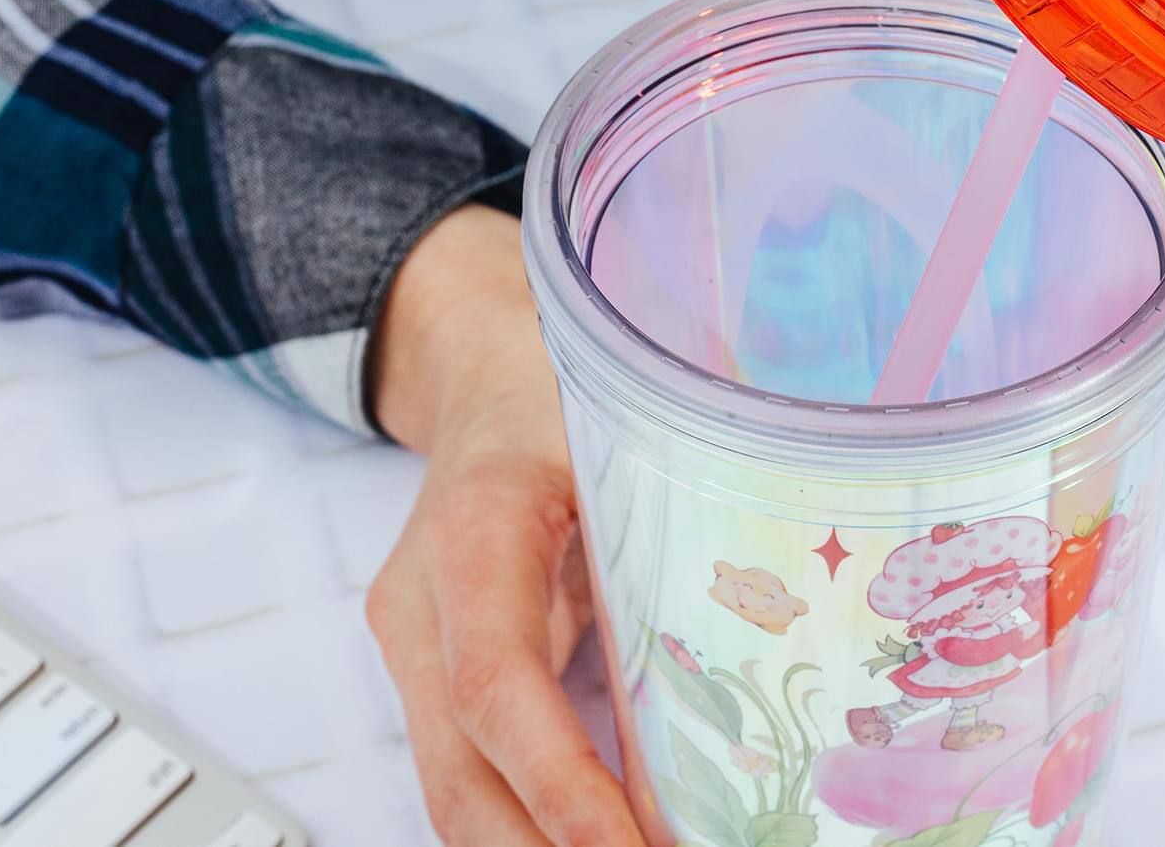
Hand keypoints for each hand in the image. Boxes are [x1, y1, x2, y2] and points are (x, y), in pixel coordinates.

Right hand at [366, 205, 642, 846]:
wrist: (485, 365)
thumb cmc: (565, 386)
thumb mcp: (629, 439)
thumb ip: (666, 548)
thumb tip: (749, 687)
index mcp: (472, 526)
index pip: (494, 684)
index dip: (559, 783)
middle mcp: (422, 601)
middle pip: (461, 773)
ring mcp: (415, 644)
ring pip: (456, 790)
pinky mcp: (434, 669)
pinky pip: (473, 767)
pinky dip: (534, 822)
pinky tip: (608, 839)